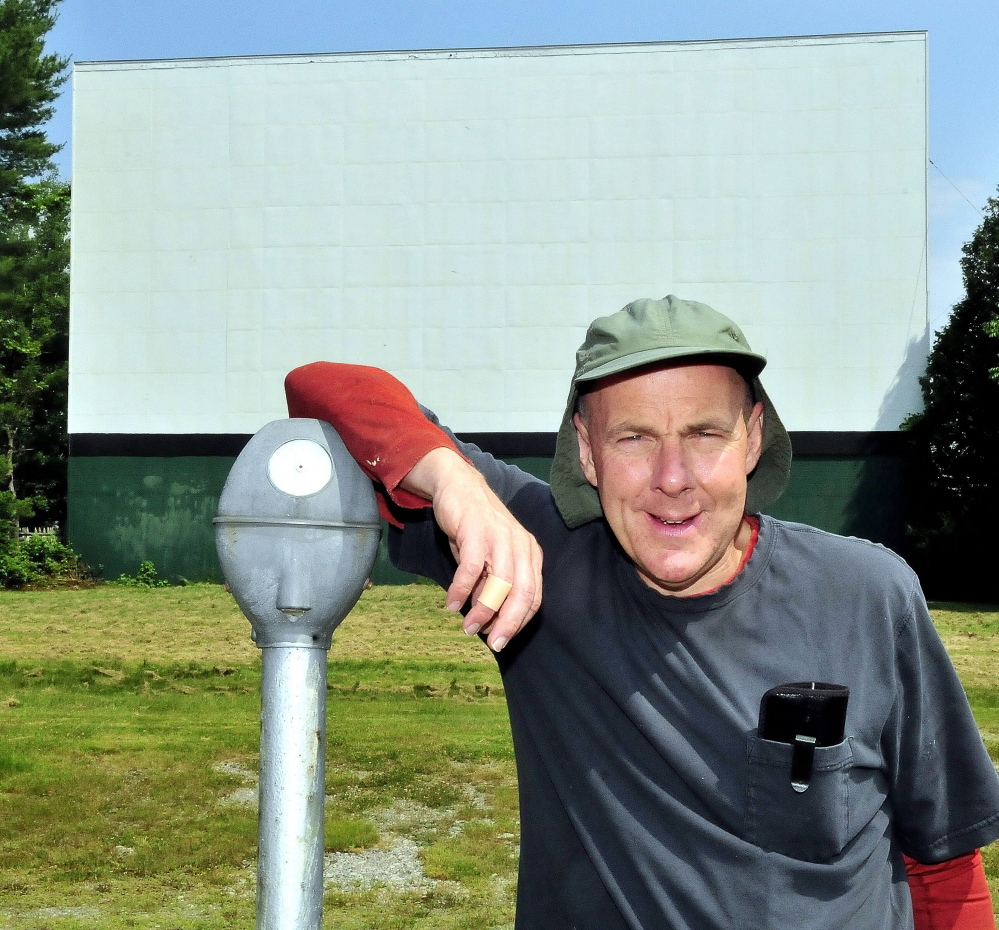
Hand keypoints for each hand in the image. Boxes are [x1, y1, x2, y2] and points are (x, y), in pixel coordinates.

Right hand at [402, 448, 542, 650]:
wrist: (457, 485)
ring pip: (500, 583)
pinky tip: (451, 604)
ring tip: (468, 627)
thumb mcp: (488, 557)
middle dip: (509, 623)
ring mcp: (500, 537)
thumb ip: (491, 584)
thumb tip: (486, 619)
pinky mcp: (477, 531)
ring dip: (483, 610)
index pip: (533, 596)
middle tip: (493, 644)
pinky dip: (461, 590)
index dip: (519, 622)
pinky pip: (472, 568)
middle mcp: (520, 545)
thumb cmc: (474, 527)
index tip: (502, 640)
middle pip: (522, 593)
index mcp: (529, 553)